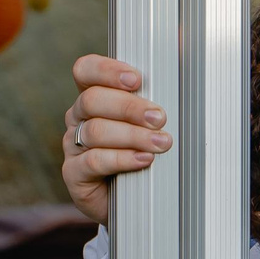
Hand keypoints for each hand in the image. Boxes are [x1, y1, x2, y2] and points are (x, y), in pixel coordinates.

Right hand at [62, 55, 171, 223]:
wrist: (136, 202)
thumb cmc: (146, 154)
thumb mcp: (151, 124)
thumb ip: (160, 96)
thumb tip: (186, 56)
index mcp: (94, 97)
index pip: (86, 71)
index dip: (107, 70)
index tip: (136, 79)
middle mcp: (78, 118)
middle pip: (93, 100)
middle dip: (129, 107)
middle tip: (159, 118)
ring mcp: (73, 146)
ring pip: (96, 131)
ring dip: (132, 135)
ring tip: (161, 143)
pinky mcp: (74, 174)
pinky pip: (94, 161)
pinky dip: (122, 158)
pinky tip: (144, 160)